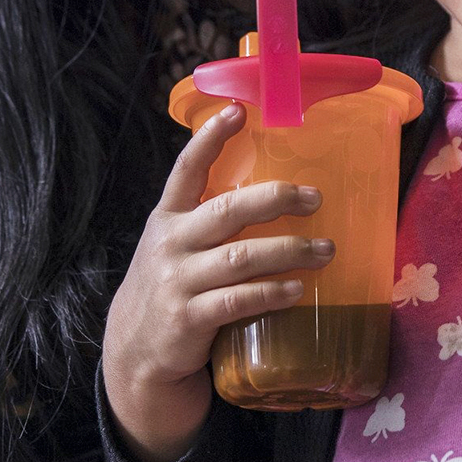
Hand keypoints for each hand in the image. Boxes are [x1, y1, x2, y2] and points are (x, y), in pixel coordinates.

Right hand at [102, 105, 329, 461]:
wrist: (137, 350)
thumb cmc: (173, 284)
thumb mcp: (176, 243)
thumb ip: (208, 218)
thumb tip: (275, 188)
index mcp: (169, 216)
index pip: (187, 169)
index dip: (211, 139)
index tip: (237, 111)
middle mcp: (171, 243)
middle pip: (228, 211)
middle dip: (277, 200)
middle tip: (315, 198)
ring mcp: (178, 281)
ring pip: (242, 258)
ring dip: (289, 251)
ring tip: (325, 250)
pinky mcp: (189, 318)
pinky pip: (238, 301)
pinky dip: (271, 293)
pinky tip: (296, 290)